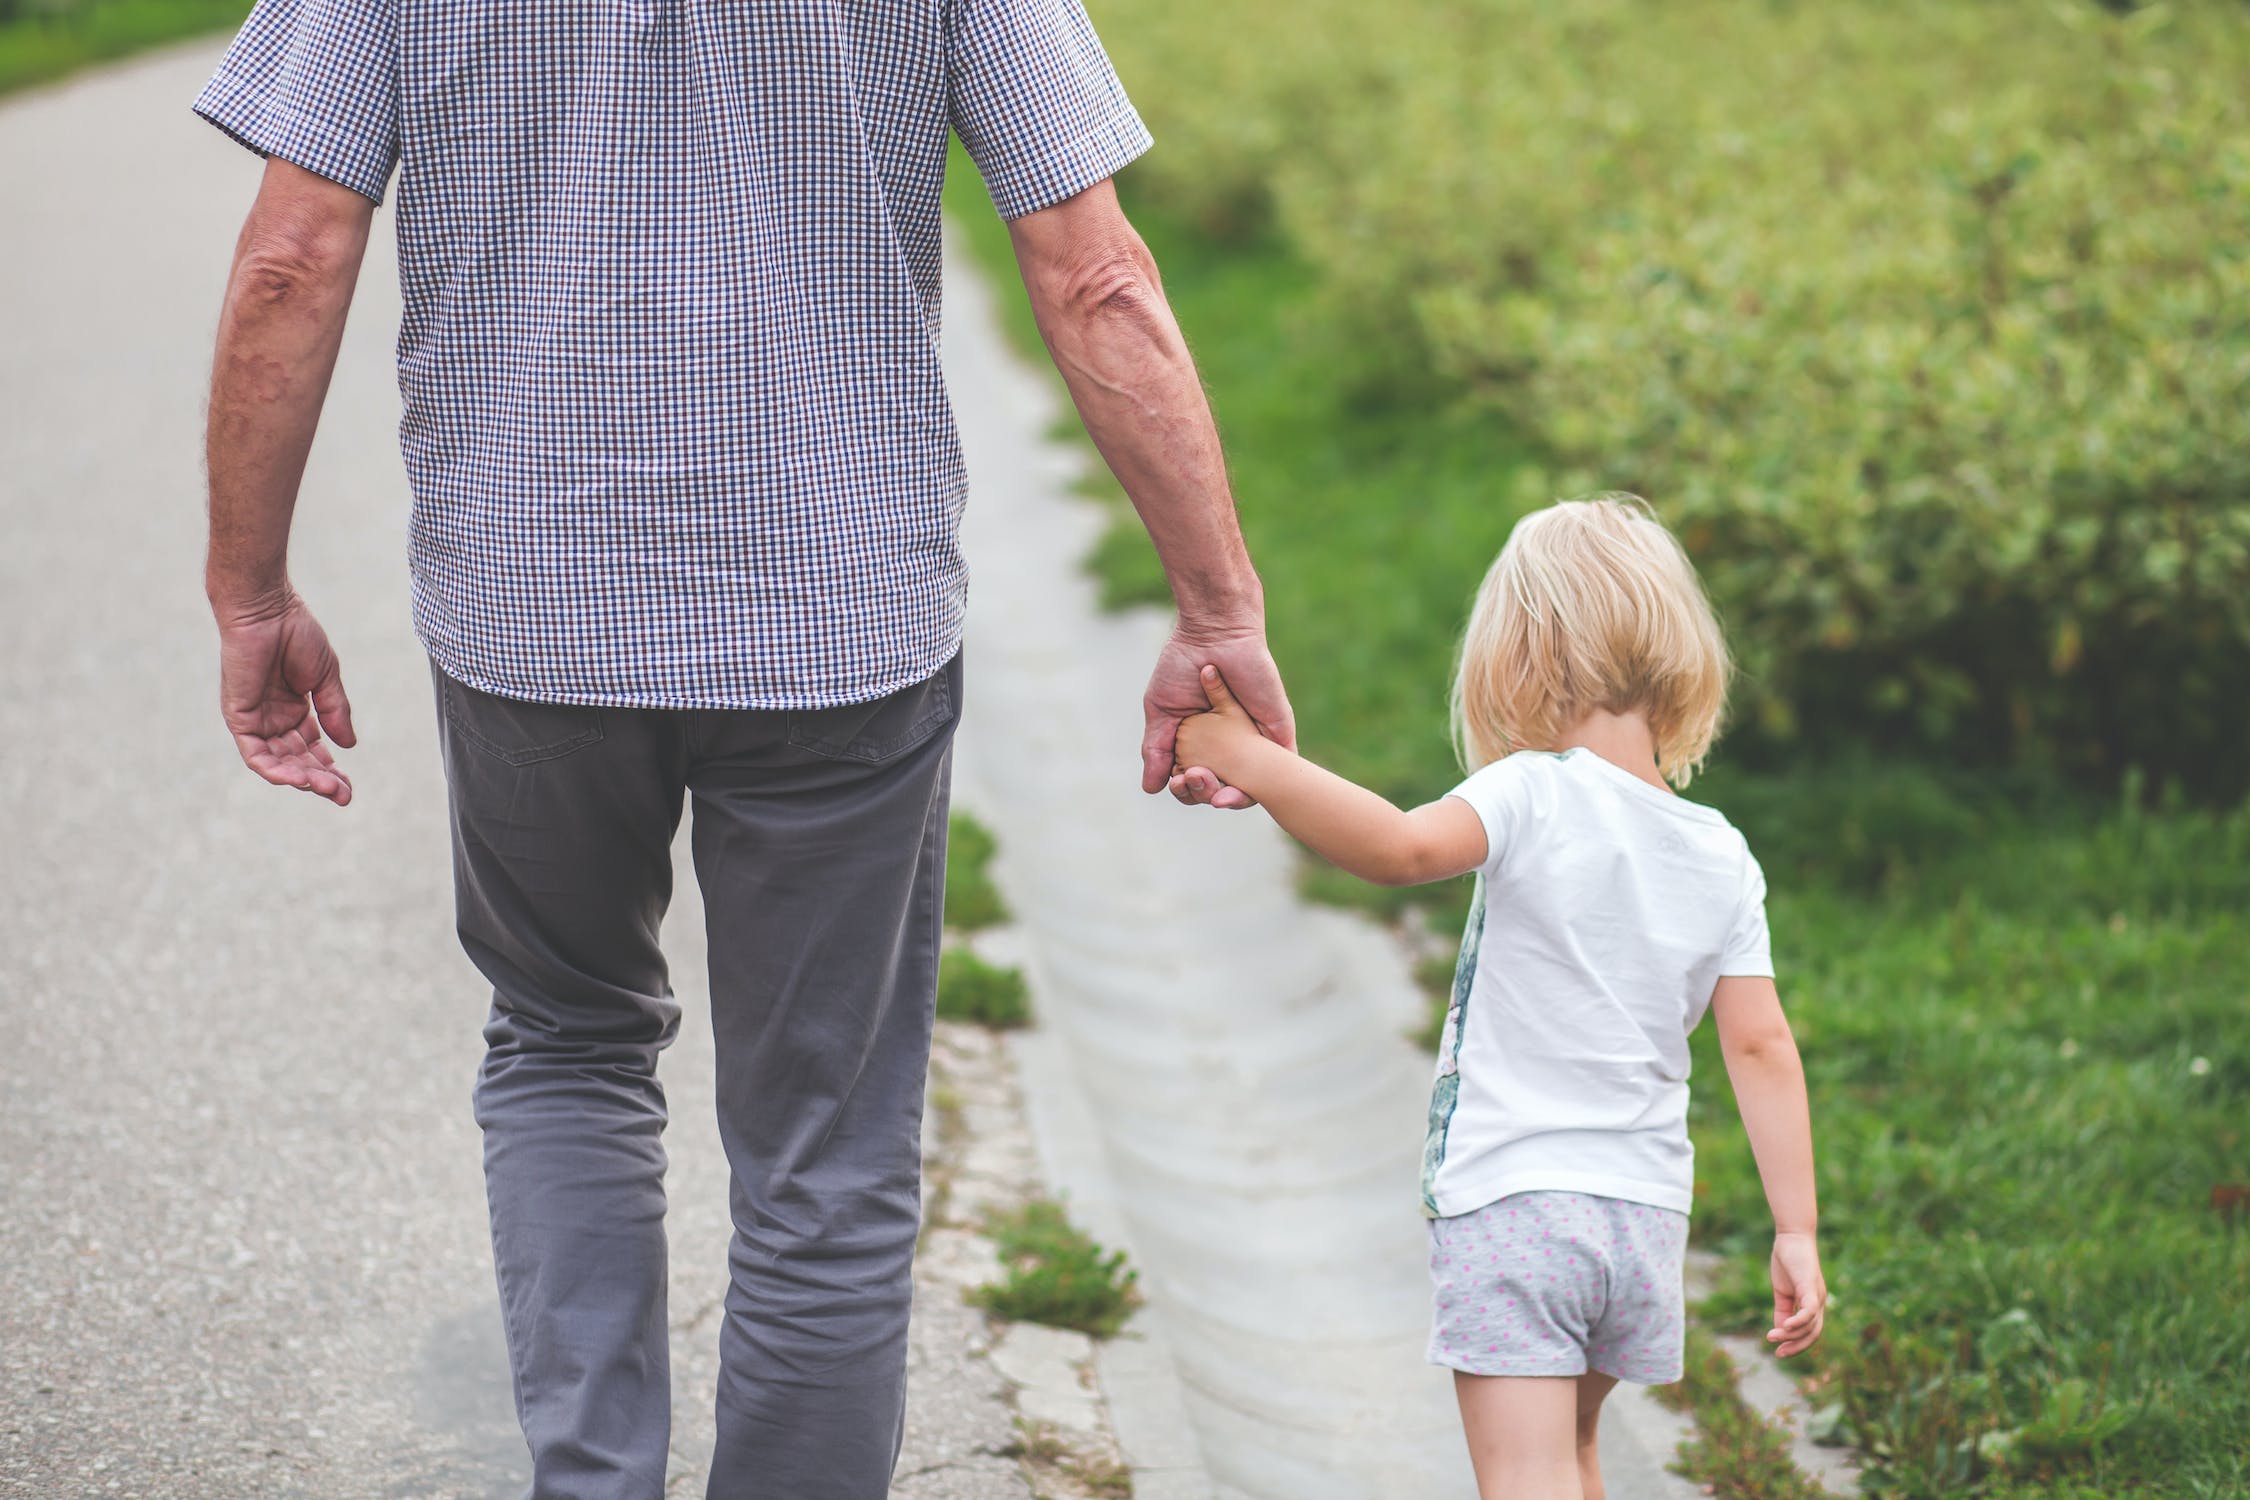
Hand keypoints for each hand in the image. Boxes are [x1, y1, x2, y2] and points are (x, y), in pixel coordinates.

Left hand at [213, 589, 355, 805]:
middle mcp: (274, 719)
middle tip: (342, 794)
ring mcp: (255, 719)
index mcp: (295, 710)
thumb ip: (336, 711)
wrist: (267, 609)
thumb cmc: (296, 633)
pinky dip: (274, 769)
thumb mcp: (326, 677)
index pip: (313, 749)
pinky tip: (297, 778)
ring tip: (325, 788)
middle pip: (297, 760)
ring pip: (277, 762)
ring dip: (300, 778)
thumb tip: (350, 746)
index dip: (331, 770)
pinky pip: (254, 753)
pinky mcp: (238, 717)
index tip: (349, 788)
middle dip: (320, 780)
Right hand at [1141, 622, 1293, 808]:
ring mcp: (1254, 743)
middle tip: (1191, 779)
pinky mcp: (1277, 734)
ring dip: (1229, 799)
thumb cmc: (1183, 666)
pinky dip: (1262, 787)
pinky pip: (1279, 772)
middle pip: (1220, 790)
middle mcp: (1229, 748)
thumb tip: (1151, 789)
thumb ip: (1156, 749)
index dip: (1185, 789)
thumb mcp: (1161, 711)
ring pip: (1250, 788)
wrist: (1214, 634)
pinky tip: (1238, 790)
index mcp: (1202, 745)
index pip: (1195, 782)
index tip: (1176, 780)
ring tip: (1209, 785)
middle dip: (1203, 794)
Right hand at [1767, 1231, 1826, 1356]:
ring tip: (1772, 1337)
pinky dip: (1798, 1322)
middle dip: (1796, 1347)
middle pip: (1813, 1334)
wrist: (1792, 1236)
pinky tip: (1785, 1327)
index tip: (1779, 1352)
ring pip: (1811, 1325)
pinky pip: (1809, 1310)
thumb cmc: (1787, 1261)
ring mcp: (1817, 1295)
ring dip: (1791, 1335)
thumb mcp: (1782, 1291)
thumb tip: (1780, 1331)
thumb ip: (1782, 1311)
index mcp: (1812, 1303)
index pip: (1809, 1332)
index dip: (1796, 1344)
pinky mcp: (1810, 1287)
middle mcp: (1819, 1302)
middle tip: (1778, 1354)